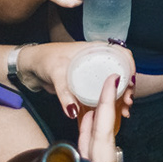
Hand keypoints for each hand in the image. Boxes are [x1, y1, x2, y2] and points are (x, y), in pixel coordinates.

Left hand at [14, 41, 136, 124]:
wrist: (31, 67)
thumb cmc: (44, 60)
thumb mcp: (55, 74)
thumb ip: (64, 93)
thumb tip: (73, 112)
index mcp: (94, 49)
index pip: (121, 53)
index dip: (130, 67)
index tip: (131, 83)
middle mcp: (97, 59)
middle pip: (121, 71)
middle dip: (129, 87)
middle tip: (128, 102)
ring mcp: (93, 71)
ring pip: (114, 83)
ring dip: (122, 96)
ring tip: (124, 110)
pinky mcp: (88, 83)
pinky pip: (104, 91)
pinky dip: (112, 100)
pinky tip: (115, 111)